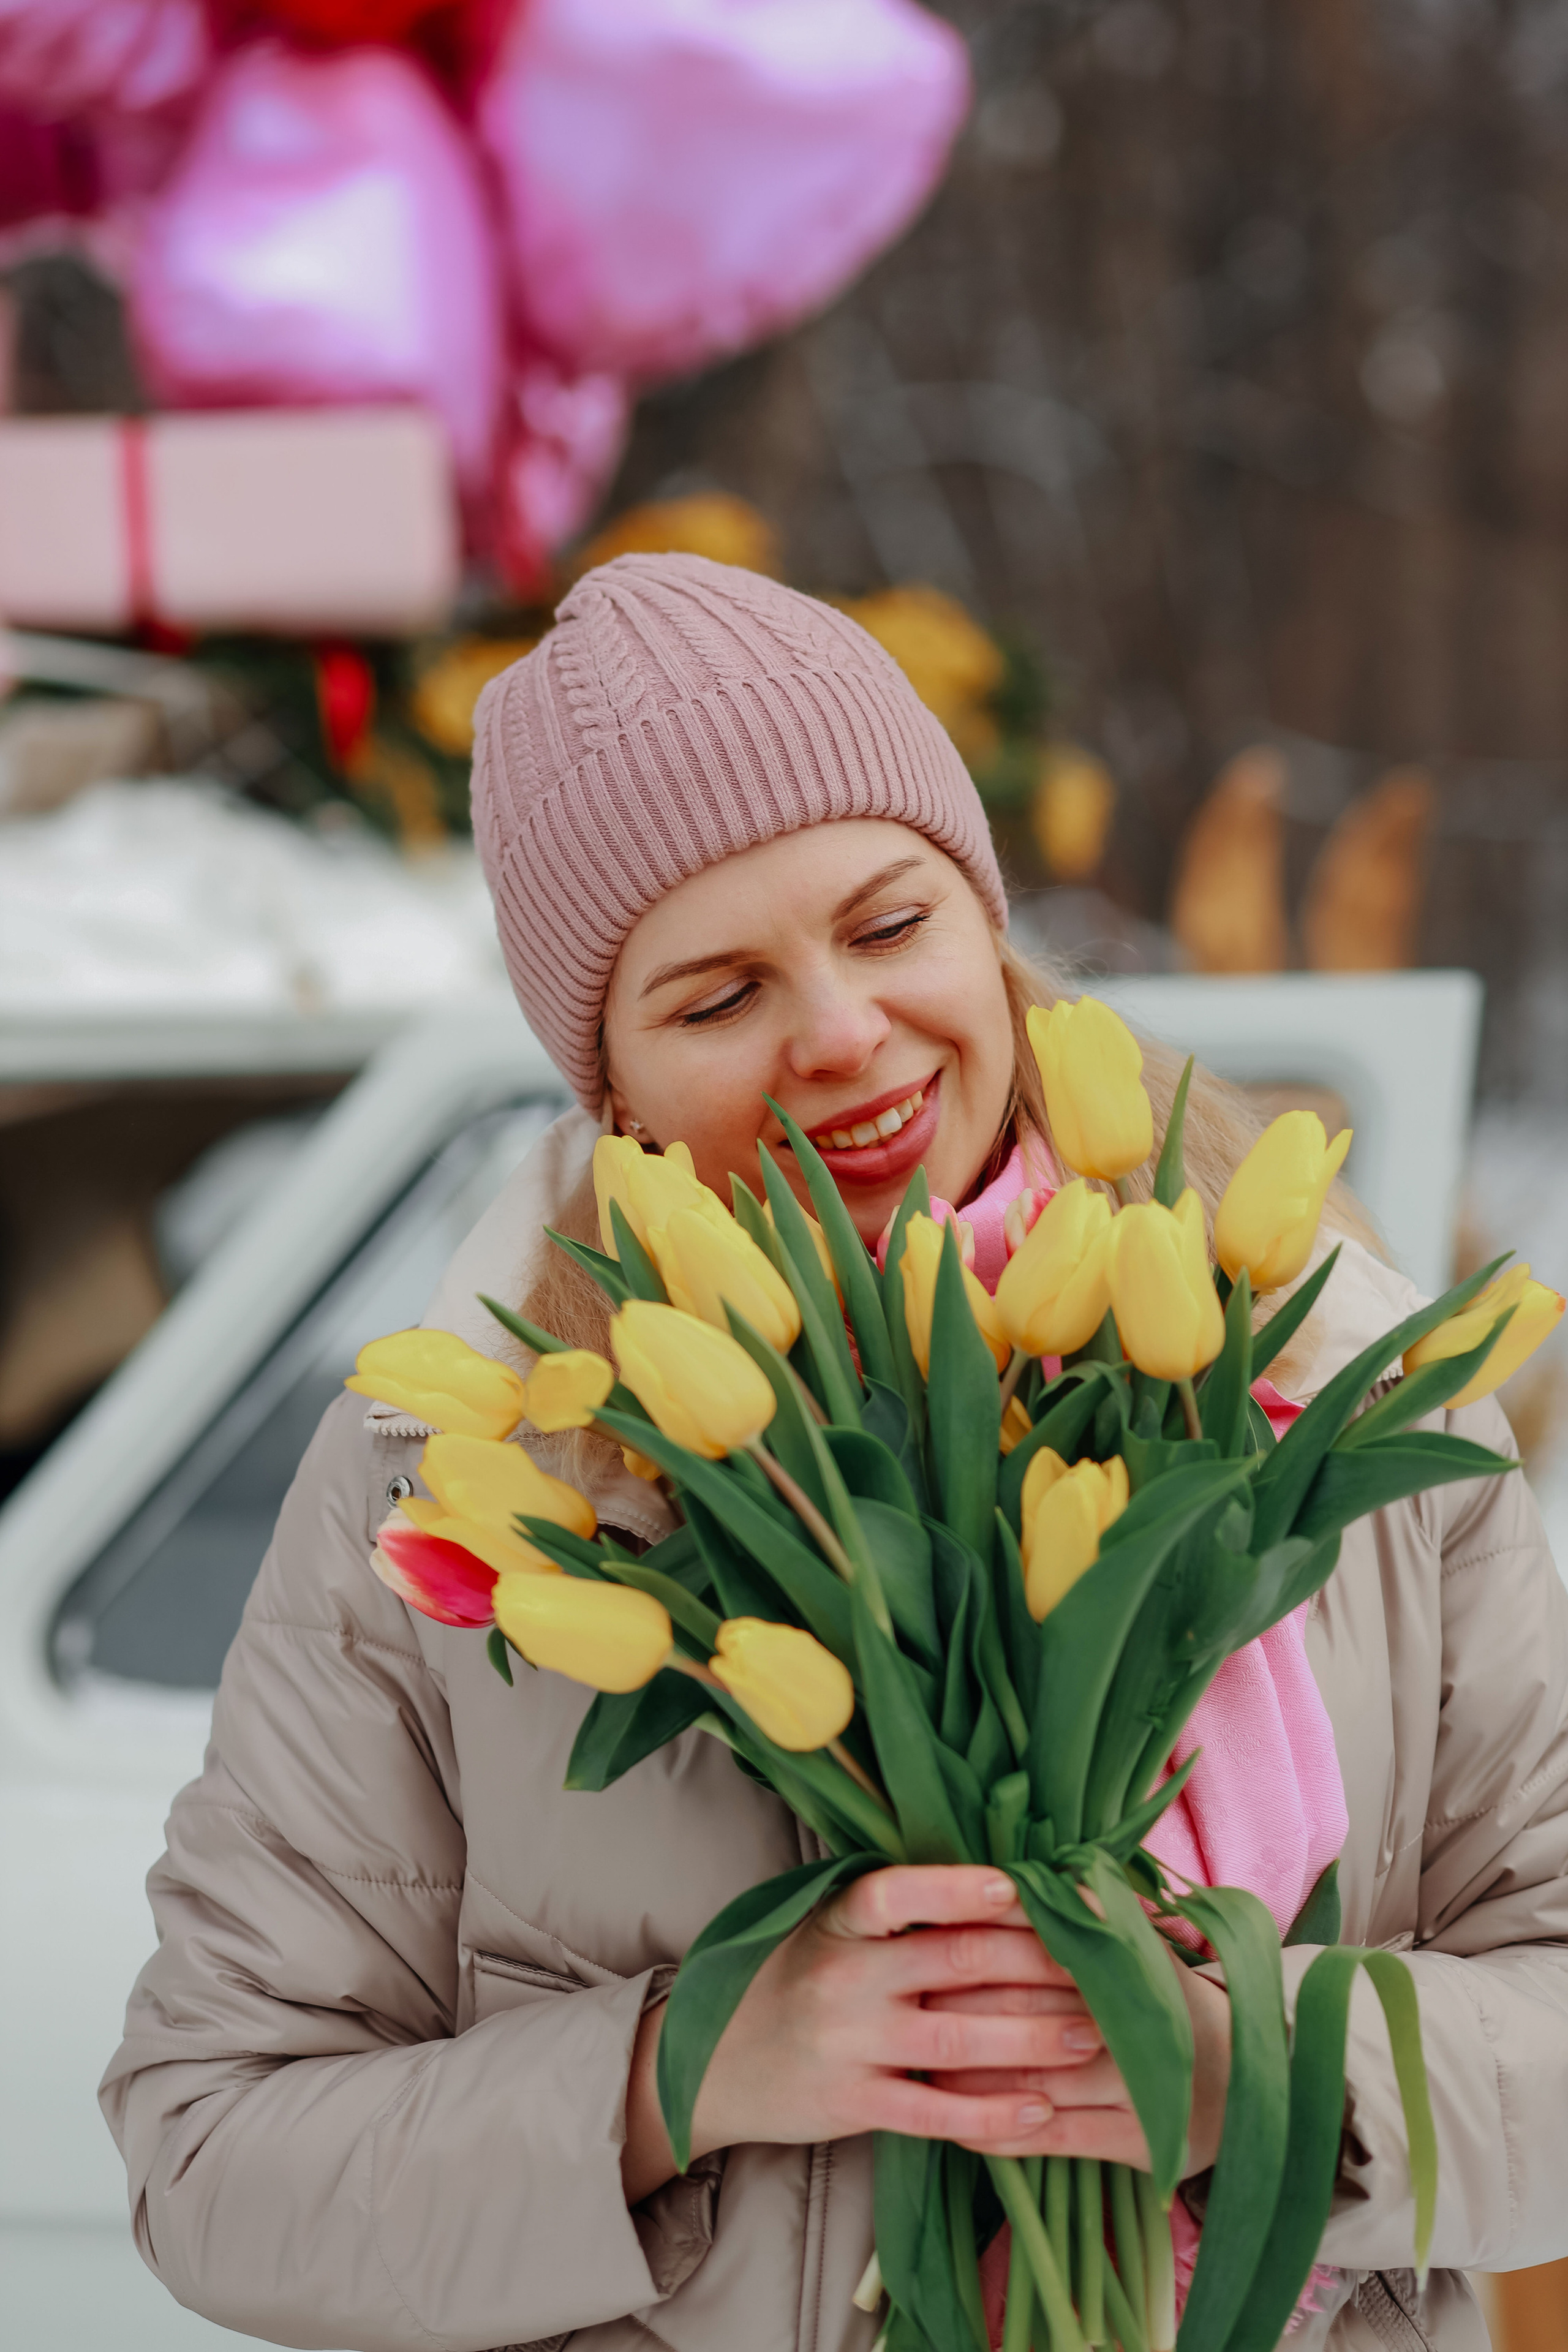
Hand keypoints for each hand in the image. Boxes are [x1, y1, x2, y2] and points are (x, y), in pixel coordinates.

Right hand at [621, 1865, 1110, 2204]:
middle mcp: (846, 1975)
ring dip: (1037, 2038)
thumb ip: (898, 1911)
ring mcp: (850, 2044)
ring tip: (1095, 2035)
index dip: (966, 1887)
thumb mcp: (827, 1924)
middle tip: (1104, 1966)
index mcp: (841, 1919)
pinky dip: (995, 2116)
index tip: (1025, 1885)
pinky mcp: (853, 2105)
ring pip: (961, 2041)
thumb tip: (1000, 1884)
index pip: (905, 1890)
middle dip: (1042, 1964)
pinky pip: (937, 2114)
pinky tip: (1042, 2110)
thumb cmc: (794, 1976)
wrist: (715, 2059)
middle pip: (959, 1962)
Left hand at [927, 1926, 1232, 2172]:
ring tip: (919, 2068)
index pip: (1046, 1949)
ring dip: (972, 2079)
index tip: (932, 1941)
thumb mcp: (1141, 1946)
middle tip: (912, 2005)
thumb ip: (1091, 1912)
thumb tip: (1029, 1873)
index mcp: (1136, 1964)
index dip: (987, 1945)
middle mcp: (1143, 2024)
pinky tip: (957, 2125)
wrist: (1244, 2079)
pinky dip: (1000, 2133)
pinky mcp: (1142, 2142)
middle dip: (966, 2011)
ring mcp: (1144, 2088)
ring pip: (1037, 2082)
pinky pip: (1055, 2140)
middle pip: (1033, 2013)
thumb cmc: (1166, 2001)